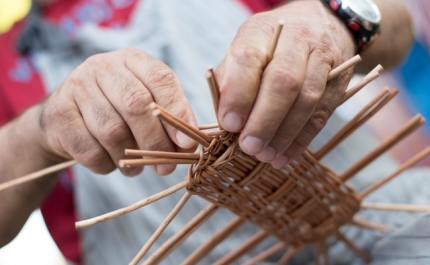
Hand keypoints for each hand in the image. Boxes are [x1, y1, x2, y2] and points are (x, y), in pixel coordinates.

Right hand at [37, 47, 196, 175]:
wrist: (65, 120)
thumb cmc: (117, 111)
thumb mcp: (147, 104)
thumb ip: (169, 118)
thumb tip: (188, 144)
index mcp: (132, 59)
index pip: (160, 78)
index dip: (177, 111)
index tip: (188, 142)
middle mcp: (103, 66)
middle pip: (136, 105)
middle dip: (156, 142)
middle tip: (167, 167)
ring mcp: (76, 87)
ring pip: (113, 131)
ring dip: (131, 158)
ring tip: (137, 167)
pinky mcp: (59, 115)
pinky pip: (91, 151)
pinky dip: (108, 165)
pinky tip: (113, 163)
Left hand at [216, 0, 354, 167]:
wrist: (320, 23)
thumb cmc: (272, 44)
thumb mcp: (245, 49)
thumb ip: (231, 80)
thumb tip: (225, 120)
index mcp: (263, 30)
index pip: (249, 59)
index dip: (239, 94)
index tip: (230, 124)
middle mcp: (296, 39)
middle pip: (283, 81)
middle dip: (264, 120)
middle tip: (249, 147)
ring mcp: (322, 57)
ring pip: (307, 99)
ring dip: (284, 134)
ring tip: (266, 156)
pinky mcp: (339, 79)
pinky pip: (322, 113)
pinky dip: (302, 139)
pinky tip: (285, 155)